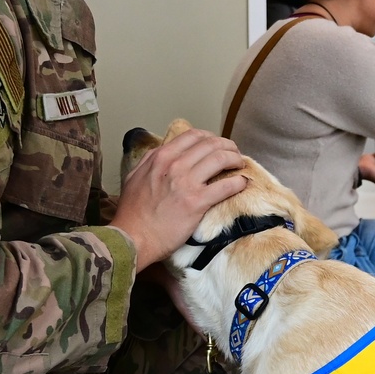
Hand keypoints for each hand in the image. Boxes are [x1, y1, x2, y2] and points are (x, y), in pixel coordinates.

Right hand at [110, 127, 246, 269]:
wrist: (133, 238)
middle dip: (227, 146)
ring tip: (239, 165)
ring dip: (235, 159)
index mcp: (160, 157)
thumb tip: (162, 152)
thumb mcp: (134, 177)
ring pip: (221, 158)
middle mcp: (175, 164)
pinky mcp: (198, 202)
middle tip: (233, 154)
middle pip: (211, 144)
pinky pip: (226, 186)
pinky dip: (238, 182)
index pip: (193, 136)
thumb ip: (150, 162)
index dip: (210, 138)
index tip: (216, 145)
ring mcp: (187, 182)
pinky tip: (242, 183)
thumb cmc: (132, 213)